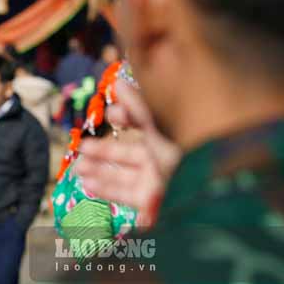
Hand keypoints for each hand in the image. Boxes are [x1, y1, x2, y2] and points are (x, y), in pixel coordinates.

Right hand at [74, 79, 181, 226]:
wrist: (206, 191)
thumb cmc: (186, 153)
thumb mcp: (160, 126)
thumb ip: (137, 107)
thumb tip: (117, 81)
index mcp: (168, 137)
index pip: (144, 124)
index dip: (125, 118)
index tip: (110, 115)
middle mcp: (163, 159)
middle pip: (128, 152)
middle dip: (103, 150)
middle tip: (83, 147)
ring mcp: (157, 181)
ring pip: (123, 174)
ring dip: (99, 170)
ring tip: (78, 167)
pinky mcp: (152, 201)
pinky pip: (126, 195)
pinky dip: (105, 190)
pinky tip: (87, 185)